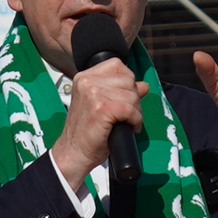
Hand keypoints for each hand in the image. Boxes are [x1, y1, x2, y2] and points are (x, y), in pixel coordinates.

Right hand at [50, 61, 143, 191]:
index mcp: (84, 77)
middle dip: (134, 98)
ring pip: (132, 95)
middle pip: (128, 80)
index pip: (117, 65)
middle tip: (127, 114)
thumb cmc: (86, 132)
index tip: (125, 97)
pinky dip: (135, 120)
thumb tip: (143, 85)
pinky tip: (130, 127)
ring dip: (136, 111)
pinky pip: (131, 109)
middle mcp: (87, 82)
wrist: (73, 153)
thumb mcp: (101, 105)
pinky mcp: (101, 109)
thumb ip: (120, 91)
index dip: (127, 81)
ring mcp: (93, 94)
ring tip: (127, 122)